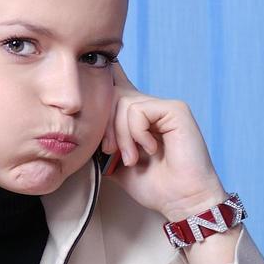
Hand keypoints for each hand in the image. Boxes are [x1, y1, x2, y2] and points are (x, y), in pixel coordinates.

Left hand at [98, 60, 227, 221]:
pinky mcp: (175, 110)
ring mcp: (164, 107)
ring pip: (123, 104)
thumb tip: (81, 128)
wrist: (181, 201)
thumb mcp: (116, 164)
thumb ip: (102, 144)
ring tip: (133, 158)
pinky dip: (137, 133)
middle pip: (112, 96)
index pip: (118, 85)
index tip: (89, 62)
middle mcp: (150, 108)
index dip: (105, 74)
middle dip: (105, 127)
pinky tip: (151, 149)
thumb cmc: (154, 186)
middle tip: (111, 152)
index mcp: (138, 118)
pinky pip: (139, 110)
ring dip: (121, 136)